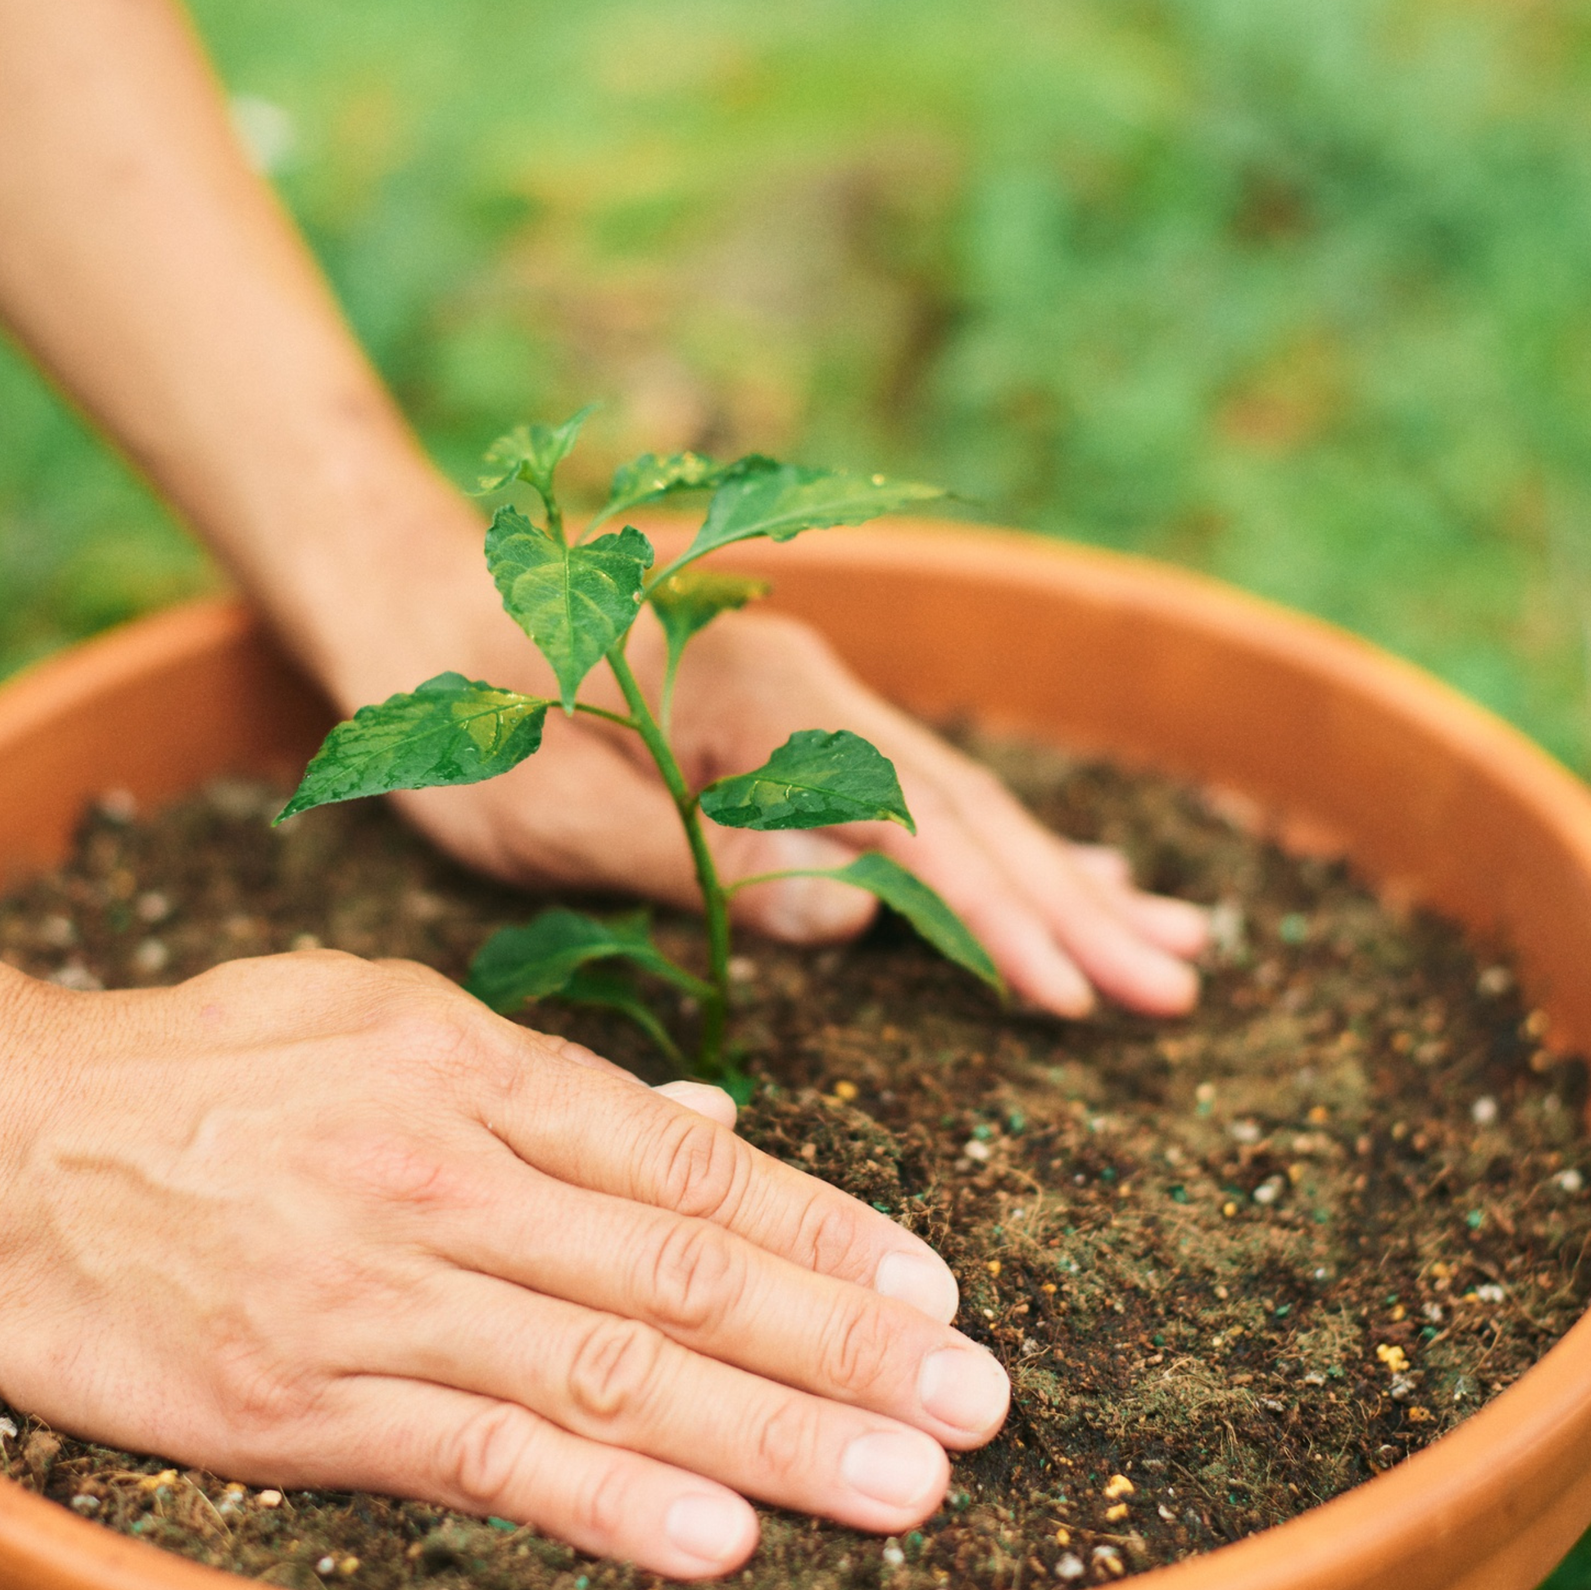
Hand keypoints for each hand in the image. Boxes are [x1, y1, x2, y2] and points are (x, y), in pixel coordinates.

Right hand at [0, 954, 1007, 1577]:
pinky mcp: (300, 1395)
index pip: (692, 1164)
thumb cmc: (199, 1067)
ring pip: (613, 1368)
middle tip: (976, 1402)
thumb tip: (713, 1125)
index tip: (934, 1289)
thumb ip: (553, 1084)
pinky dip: (606, 1500)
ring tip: (904, 1480)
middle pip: (684, 1271)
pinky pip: (480, 1452)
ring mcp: (379, 1288)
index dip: (826, 1232)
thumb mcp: (380, 1017)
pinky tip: (715, 1536)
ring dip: (773, 1433)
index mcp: (475, 1068)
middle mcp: (449, 1173)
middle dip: (846, 1344)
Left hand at [380, 595, 1210, 1017]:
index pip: (910, 824)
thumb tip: (854, 913)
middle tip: (1178, 986)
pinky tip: (1075, 876)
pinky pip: (925, 793)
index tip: (1076, 993)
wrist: (412, 596)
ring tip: (1174, 944)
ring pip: (964, 800)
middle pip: (969, 809)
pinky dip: (1006, 844)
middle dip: (1074, 906)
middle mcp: (810, 690)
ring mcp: (814, 702)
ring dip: (1066, 877)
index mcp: (755, 702)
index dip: (997, 915)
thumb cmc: (455, 711)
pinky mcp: (798, 726)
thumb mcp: (540, 806)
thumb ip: (694, 859)